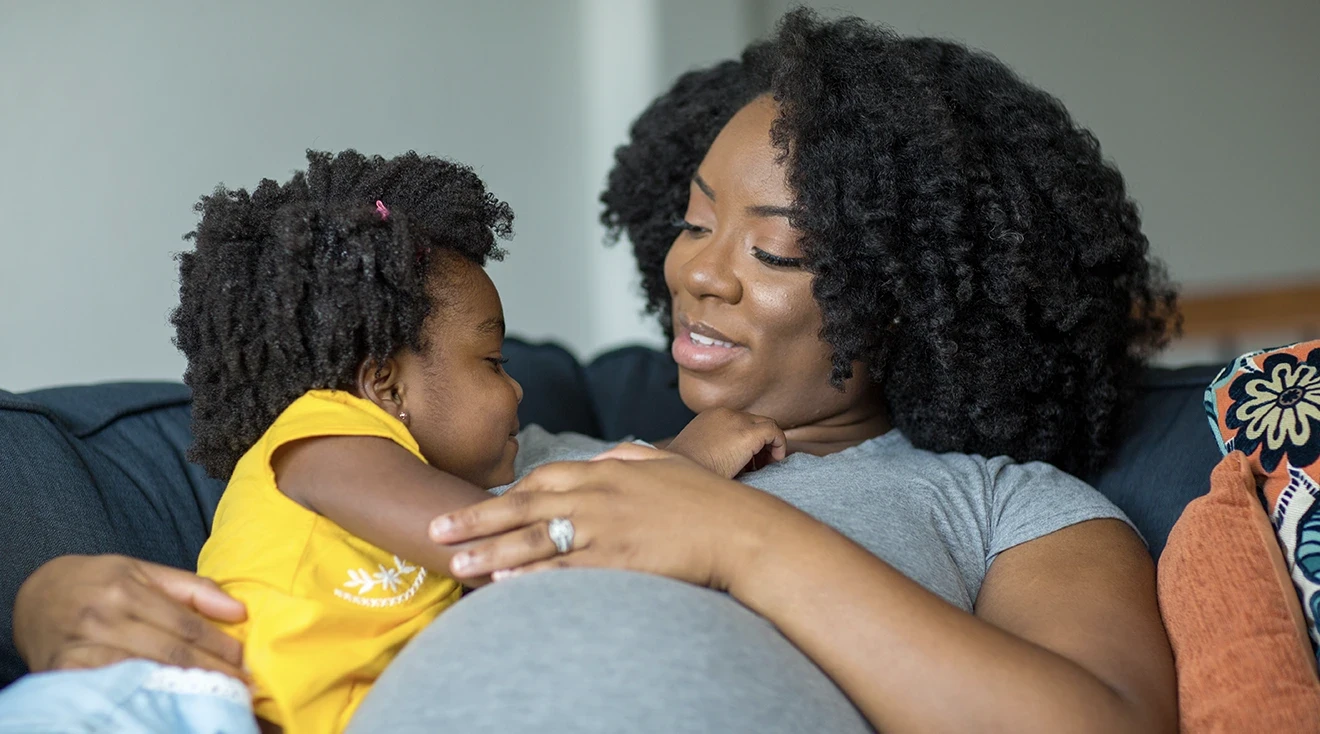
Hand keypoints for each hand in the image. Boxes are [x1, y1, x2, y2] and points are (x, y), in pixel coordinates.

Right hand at [13, 555, 246, 678]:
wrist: (36, 596)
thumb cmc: (98, 582)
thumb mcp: (142, 571)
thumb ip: (193, 588)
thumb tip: (239, 611)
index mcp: (127, 589)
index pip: (185, 624)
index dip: (219, 645)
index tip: (243, 660)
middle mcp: (105, 617)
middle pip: (171, 651)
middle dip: (211, 671)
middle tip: (239, 685)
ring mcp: (83, 646)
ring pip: (145, 672)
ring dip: (183, 687)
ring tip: (213, 696)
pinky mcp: (65, 671)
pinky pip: (112, 686)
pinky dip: (142, 695)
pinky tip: (167, 702)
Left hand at [429, 444, 806, 589]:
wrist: (741, 531)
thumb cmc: (708, 500)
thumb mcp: (666, 464)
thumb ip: (630, 457)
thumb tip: (610, 454)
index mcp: (608, 470)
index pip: (544, 477)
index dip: (508, 493)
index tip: (481, 504)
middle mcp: (598, 495)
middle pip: (524, 506)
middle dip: (476, 519)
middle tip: (437, 530)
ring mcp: (605, 528)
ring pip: (534, 538)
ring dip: (490, 550)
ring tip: (455, 562)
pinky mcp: (615, 560)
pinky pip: (563, 567)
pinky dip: (530, 573)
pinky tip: (503, 581)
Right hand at [666, 407, 786, 477]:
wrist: (680, 476)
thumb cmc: (687, 474)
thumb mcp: (696, 454)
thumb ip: (713, 450)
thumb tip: (730, 462)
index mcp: (709, 417)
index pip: (738, 422)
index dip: (746, 441)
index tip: (746, 461)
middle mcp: (724, 414)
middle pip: (753, 421)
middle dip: (759, 442)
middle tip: (757, 464)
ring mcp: (737, 421)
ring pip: (766, 424)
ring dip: (769, 444)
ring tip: (766, 465)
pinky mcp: (749, 433)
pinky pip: (774, 432)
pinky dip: (779, 444)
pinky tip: (775, 461)